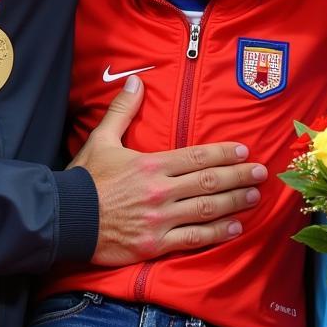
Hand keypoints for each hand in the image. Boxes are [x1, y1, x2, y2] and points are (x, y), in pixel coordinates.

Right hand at [69, 76, 266, 264]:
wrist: (65, 219)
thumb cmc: (84, 178)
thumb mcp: (101, 138)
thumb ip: (123, 110)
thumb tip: (137, 81)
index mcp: (151, 164)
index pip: (196, 156)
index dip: (223, 153)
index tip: (243, 150)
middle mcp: (160, 191)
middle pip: (208, 182)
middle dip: (238, 176)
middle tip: (261, 172)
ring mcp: (160, 220)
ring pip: (206, 210)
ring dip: (234, 202)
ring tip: (254, 196)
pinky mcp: (155, 245)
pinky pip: (192, 239)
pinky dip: (216, 233)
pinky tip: (234, 228)